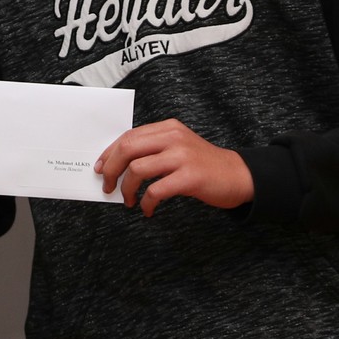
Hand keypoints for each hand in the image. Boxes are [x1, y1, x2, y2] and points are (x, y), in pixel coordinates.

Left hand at [95, 119, 253, 217]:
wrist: (238, 175)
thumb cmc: (204, 165)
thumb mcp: (178, 147)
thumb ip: (153, 149)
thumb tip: (118, 165)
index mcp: (168, 128)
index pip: (128, 136)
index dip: (109, 153)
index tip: (100, 168)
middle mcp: (173, 138)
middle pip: (128, 149)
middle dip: (111, 169)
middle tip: (108, 186)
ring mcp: (182, 156)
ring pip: (137, 169)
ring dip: (127, 189)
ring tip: (129, 201)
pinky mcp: (190, 177)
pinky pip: (155, 190)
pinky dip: (146, 203)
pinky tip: (147, 210)